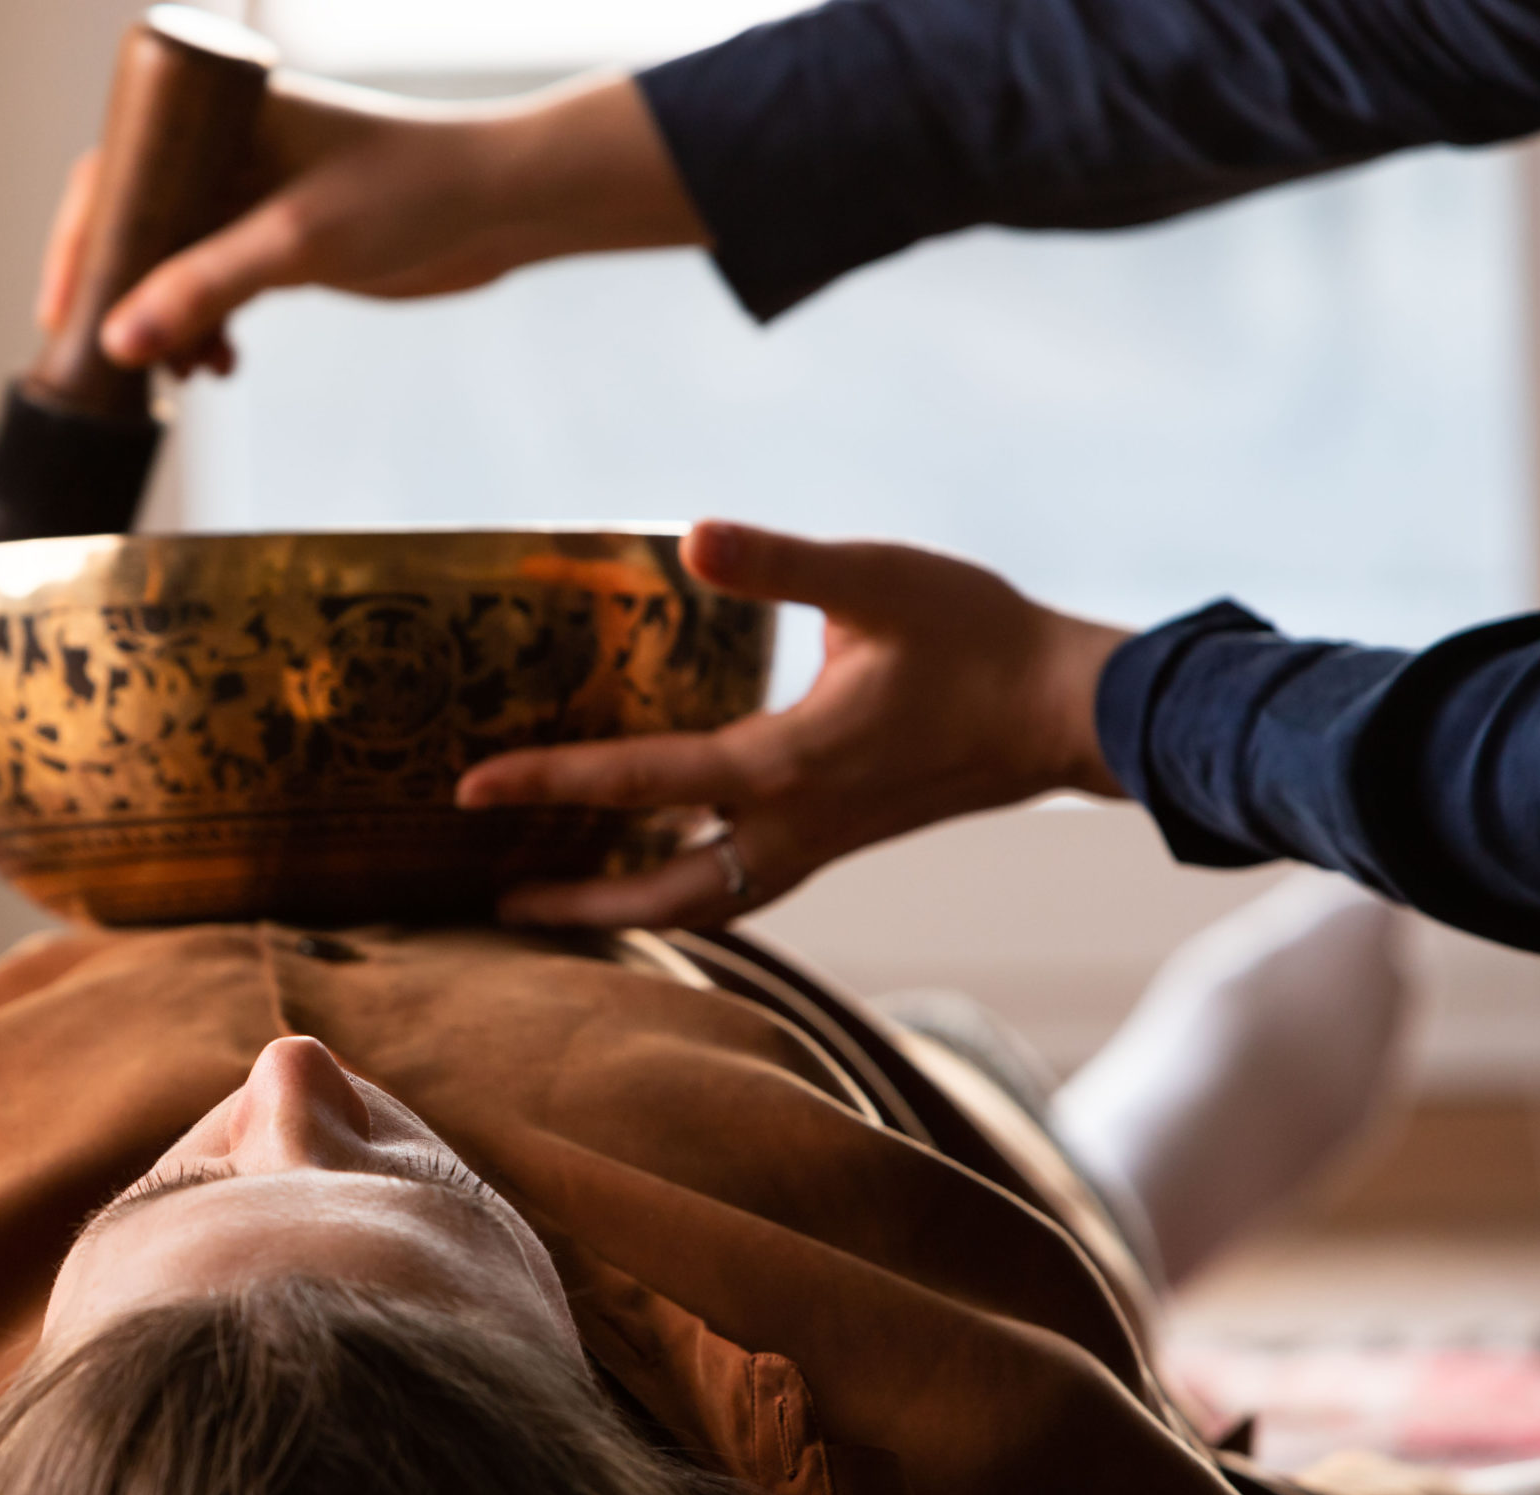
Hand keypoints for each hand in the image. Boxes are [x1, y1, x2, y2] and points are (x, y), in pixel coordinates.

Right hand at [36, 71, 703, 375]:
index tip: (61, 308)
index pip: (118, 169)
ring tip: (180, 373)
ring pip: (178, 266)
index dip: (79, 239)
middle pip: (140, 224)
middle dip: (122, 295)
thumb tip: (119, 342)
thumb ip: (206, 289)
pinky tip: (218, 365)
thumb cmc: (411, 191)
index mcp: (220, 117)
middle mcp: (231, 152)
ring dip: (169, 324)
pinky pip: (218, 289)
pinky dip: (208, 329)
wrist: (504, 209)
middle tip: (111, 359)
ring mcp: (257, 199)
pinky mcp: (286, 245)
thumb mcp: (296, 241)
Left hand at [454, 521, 1131, 927]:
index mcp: (785, 763)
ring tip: (557, 902)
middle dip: (575, 904)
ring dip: (627, 911)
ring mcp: (820, 842)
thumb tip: (692, 537)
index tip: (468, 790)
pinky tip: (657, 863)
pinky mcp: (841, 839)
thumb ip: (780, 564)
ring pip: (704, 904)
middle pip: (661, 896)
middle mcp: (793, 824)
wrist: (1071, 710)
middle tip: (493, 898)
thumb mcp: (876, 581)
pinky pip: (742, 885)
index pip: (637, 780)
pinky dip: (684, 891)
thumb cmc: (979, 637)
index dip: (548, 781)